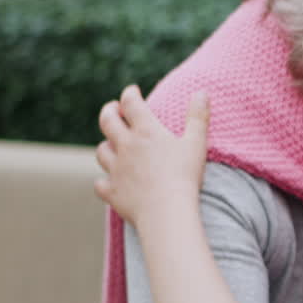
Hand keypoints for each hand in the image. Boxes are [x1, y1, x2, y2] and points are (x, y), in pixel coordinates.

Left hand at [95, 85, 209, 226]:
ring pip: (102, 151)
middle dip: (109, 111)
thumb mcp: (196, 143)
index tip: (132, 91)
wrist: (166, 210)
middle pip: (107, 122)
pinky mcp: (112, 191)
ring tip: (113, 144)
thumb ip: (198, 117)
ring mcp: (116, 169)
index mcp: (146, 132)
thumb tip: (201, 92)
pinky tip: (110, 181)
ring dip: (106, 145)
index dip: (130, 94)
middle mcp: (126, 146)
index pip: (131, 104)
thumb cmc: (184, 176)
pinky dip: (104, 181)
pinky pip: (101, 183)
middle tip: (113, 109)